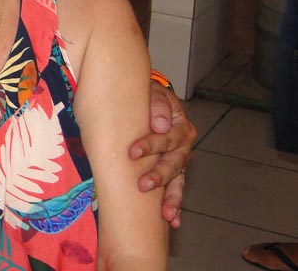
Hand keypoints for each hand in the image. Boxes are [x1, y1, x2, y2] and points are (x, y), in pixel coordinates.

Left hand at [129, 80, 196, 227]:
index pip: (167, 138)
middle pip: (173, 163)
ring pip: (178, 181)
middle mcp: (183, 146)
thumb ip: (157, 104)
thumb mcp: (151, 92)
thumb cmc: (146, 97)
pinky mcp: (171, 172)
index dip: (150, 145)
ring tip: (166, 214)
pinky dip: (175, 205)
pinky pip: (175, 190)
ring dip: (172, 198)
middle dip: (159, 176)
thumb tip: (160, 124)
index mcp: (180, 126)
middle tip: (143, 185)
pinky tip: (172, 221)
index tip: (132, 152)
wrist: (144, 100)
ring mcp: (178, 161)